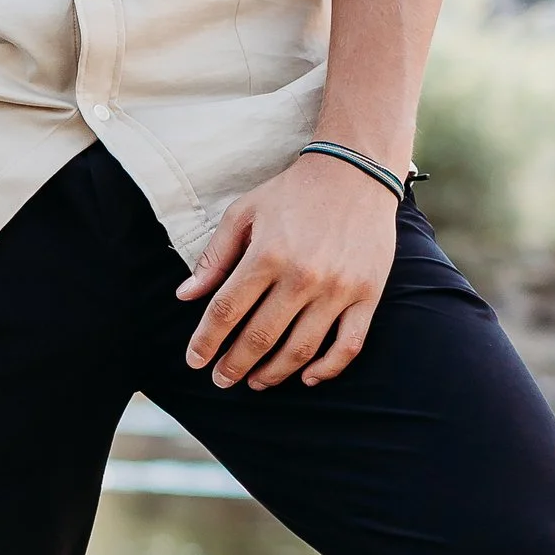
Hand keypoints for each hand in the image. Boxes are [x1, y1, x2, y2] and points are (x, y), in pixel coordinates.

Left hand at [177, 157, 395, 389]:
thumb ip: (214, 257)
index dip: (207, 341)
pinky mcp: (369, 294)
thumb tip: (185, 296)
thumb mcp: (243, 213)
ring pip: (301, 349)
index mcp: (267, 254)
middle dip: (234, 365)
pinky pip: (349, 345)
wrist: (356, 172)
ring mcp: (339, 288)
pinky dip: (327, 369)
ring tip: (255, 382)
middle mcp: (303, 276)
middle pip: (260, 337)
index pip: (227, 311)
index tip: (195, 361)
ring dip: (273, 373)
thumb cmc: (293, 193)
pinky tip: (306, 377)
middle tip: (221, 380)